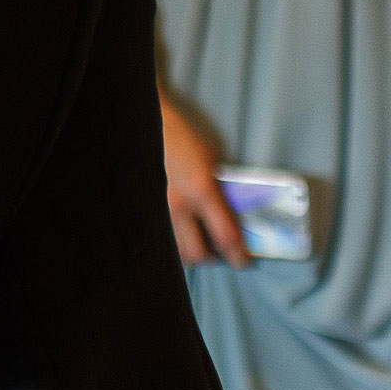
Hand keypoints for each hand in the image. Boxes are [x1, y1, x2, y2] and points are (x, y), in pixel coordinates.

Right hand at [160, 97, 248, 268]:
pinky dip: (174, 244)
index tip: (244, 260)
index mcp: (202, 191)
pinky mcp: (146, 211)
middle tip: (220, 251)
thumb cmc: (184, 141)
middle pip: (198, 254)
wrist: (148, 129)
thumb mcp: (212, 164)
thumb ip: (222, 193)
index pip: (226, 238)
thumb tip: (237, 218)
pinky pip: (162, 240)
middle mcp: (179, 206)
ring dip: (191, 252)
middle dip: (213, 258)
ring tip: (199, 242)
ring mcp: (158, 210)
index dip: (239, 256)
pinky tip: (180, 233)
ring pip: (177, 251)